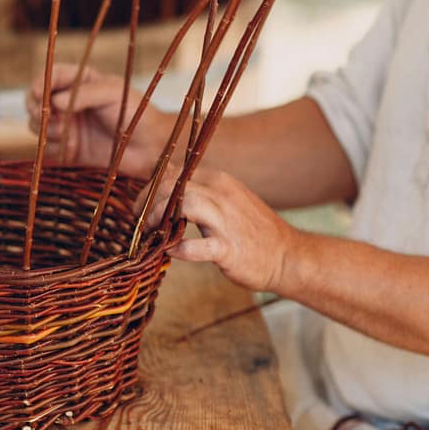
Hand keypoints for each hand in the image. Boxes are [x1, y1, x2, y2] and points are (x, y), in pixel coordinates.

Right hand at [26, 64, 168, 176]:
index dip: (40, 83)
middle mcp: (69, 102)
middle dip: (37, 109)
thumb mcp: (113, 94)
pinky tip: (72, 149)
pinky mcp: (68, 149)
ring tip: (66, 134)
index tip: (39, 93)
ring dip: (46, 129)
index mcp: (81, 81)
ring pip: (37, 126)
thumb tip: (54, 102)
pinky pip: (48, 149)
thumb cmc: (136, 113)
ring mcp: (68, 126)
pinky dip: (54, 148)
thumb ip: (84, 94)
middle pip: (36, 101)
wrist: (150, 148)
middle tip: (48, 117)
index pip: (50, 76)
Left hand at [141, 167, 298, 291]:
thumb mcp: (225, 201)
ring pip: (184, 203)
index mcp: (218, 181)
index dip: (151, 188)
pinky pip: (199, 246)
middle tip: (141, 222)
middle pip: (173, 185)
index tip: (142, 207)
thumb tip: (162, 194)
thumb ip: (198, 194)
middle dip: (149, 202)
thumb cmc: (250, 231)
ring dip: (160, 217)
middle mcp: (222, 194)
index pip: (173, 173)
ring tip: (152, 232)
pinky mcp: (230, 249)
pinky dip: (180, 249)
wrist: (288, 256)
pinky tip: (171, 252)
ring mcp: (226, 221)